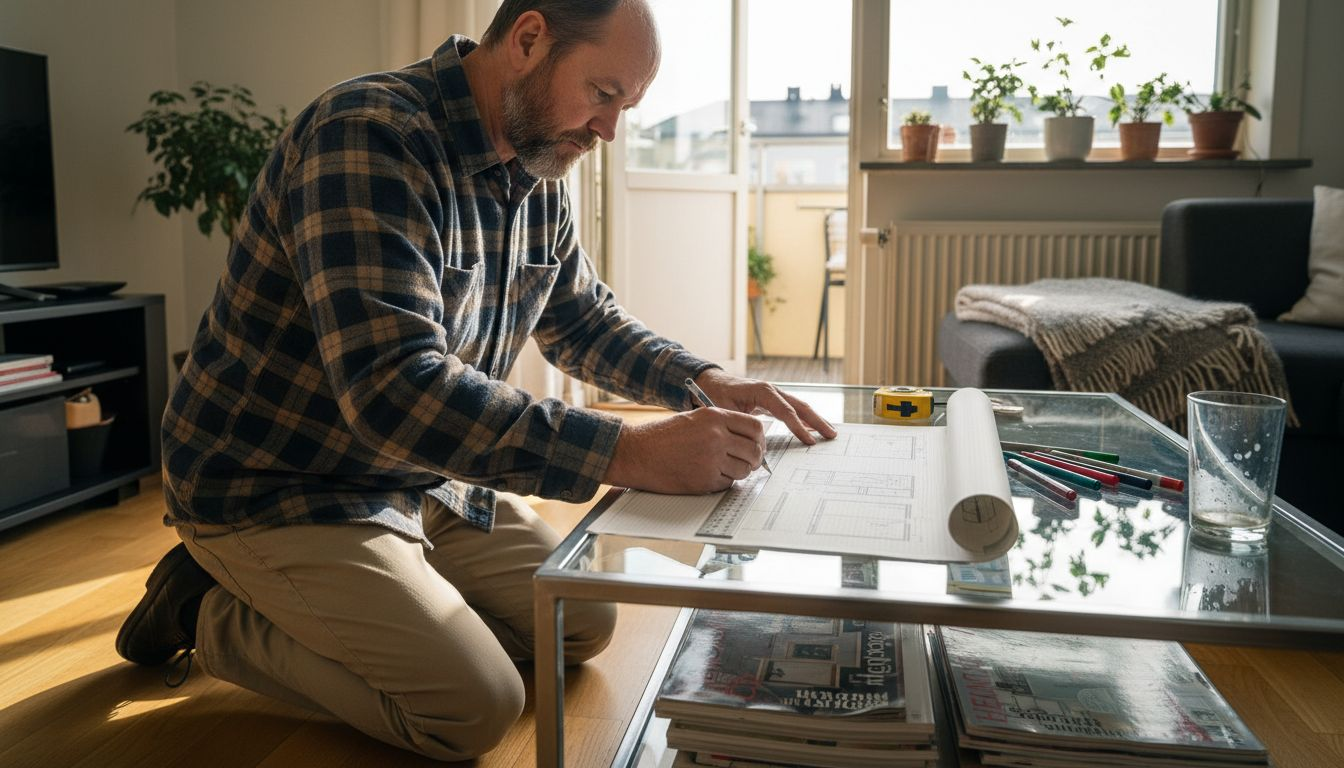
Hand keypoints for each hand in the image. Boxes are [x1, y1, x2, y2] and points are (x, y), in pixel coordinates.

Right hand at [603, 407, 765, 493]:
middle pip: (754, 450)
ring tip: (726, 469)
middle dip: (754, 459)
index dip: (759, 439)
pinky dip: (723, 482)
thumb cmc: (662, 436)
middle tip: (749, 462)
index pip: (754, 427)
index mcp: (715, 417)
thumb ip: (721, 426)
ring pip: (743, 470)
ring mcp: (711, 459)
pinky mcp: (704, 480)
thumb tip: (748, 439)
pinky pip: (727, 483)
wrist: (637, 453)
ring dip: (739, 472)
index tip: (756, 445)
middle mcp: (716, 436)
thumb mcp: (694, 419)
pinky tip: (709, 475)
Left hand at [692, 369, 837, 444]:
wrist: (711, 383)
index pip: (786, 411)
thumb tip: (756, 443)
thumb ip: (741, 425)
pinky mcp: (772, 400)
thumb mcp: (725, 411)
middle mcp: (772, 390)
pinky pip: (793, 410)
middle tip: (832, 435)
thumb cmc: (715, 395)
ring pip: (800, 407)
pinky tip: (813, 429)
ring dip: (815, 420)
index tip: (810, 441)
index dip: (799, 427)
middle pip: (800, 406)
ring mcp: (774, 394)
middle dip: (817, 421)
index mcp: (762, 391)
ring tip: (829, 432)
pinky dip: (804, 419)